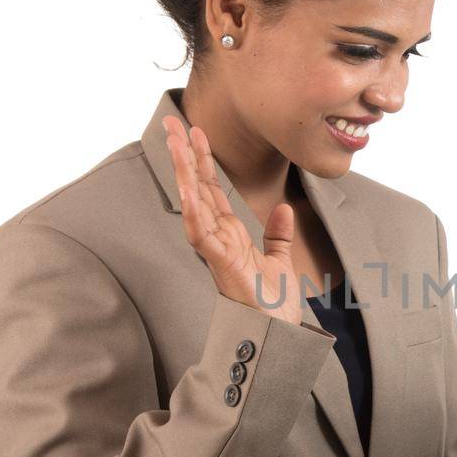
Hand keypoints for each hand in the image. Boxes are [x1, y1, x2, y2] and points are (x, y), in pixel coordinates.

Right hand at [163, 115, 302, 324]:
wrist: (279, 334)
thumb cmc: (273, 305)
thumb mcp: (280, 260)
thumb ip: (278, 235)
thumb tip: (283, 208)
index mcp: (230, 234)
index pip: (213, 189)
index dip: (203, 160)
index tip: (196, 132)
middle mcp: (218, 237)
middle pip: (197, 187)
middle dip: (184, 154)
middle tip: (173, 122)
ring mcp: (216, 250)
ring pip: (193, 203)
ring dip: (183, 172)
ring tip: (173, 142)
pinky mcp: (220, 264)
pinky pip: (201, 234)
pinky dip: (193, 211)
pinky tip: (187, 188)